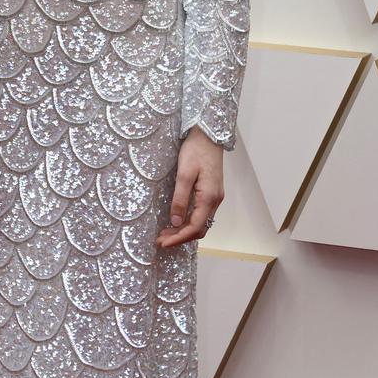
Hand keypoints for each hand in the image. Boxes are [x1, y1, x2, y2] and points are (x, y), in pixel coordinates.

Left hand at [155, 127, 223, 248]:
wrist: (209, 136)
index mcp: (209, 197)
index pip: (194, 227)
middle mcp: (215, 201)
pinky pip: (202, 215)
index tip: (162, 242)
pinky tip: (178, 222)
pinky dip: (189, 222)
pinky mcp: (212, 193)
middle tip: (161, 240)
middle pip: (199, 229)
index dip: (178, 238)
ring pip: (201, 223)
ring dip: (184, 231)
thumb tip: (175, 222)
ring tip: (166, 233)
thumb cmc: (195, 151)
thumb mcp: (184, 174)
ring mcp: (216, 197)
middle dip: (180, 237)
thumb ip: (180, 199)